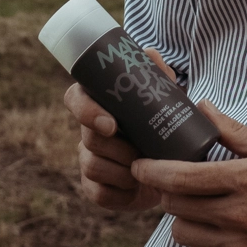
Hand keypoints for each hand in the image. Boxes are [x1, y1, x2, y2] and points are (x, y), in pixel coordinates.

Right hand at [65, 48, 172, 211]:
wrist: (172, 169)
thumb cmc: (163, 126)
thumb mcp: (165, 100)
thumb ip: (157, 76)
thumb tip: (149, 54)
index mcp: (99, 103)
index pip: (75, 98)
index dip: (87, 111)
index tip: (112, 125)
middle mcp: (88, 131)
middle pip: (88, 136)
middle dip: (118, 148)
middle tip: (143, 153)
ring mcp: (88, 160)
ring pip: (92, 164)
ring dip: (122, 171)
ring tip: (145, 169)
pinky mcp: (94, 188)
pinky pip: (99, 193)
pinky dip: (122, 193)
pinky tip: (137, 189)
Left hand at [130, 101, 246, 246]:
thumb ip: (236, 132)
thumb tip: (203, 108)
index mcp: (246, 181)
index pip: (181, 177)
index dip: (152, 170)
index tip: (140, 164)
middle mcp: (238, 217)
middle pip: (176, 206)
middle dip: (171, 191)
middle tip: (183, 182)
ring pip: (183, 235)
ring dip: (184, 219)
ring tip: (202, 207)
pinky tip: (216, 233)